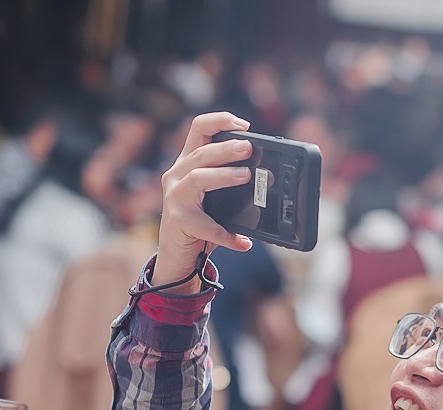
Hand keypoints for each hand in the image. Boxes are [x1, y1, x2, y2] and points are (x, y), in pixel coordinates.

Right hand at [155, 112, 256, 291]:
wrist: (178, 255)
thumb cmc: (199, 221)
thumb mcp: (213, 195)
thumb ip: (230, 180)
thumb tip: (267, 175)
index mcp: (188, 163)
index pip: (198, 129)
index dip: (219, 121)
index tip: (244, 124)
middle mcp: (177, 175)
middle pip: (201, 153)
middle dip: (226, 148)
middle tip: (248, 147)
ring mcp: (175, 198)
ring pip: (198, 178)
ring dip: (223, 176)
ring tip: (246, 176)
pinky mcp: (179, 221)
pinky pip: (206, 226)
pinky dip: (227, 235)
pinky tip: (243, 242)